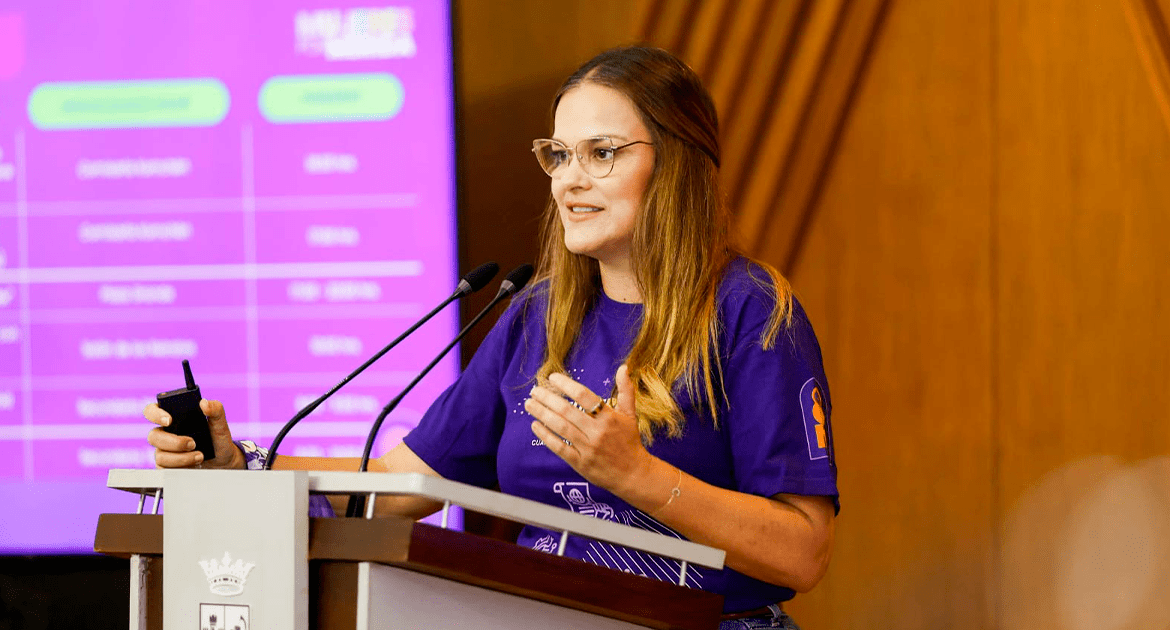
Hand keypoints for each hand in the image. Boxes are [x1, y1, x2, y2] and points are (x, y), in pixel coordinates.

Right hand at [145, 399, 243, 468]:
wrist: (224, 461)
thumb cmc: (218, 439)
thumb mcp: (220, 423)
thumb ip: (216, 410)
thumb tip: (204, 403)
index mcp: (173, 418)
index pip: (152, 410)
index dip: (155, 414)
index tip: (169, 420)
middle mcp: (165, 433)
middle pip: (153, 436)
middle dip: (174, 442)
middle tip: (193, 443)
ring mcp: (164, 450)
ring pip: (160, 455)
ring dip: (180, 457)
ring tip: (200, 456)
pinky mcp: (167, 466)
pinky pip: (165, 469)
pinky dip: (182, 466)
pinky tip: (195, 464)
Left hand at [525, 364, 653, 493]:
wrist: (633, 474)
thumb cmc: (629, 441)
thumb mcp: (630, 414)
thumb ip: (626, 390)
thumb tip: (623, 367)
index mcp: (609, 417)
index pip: (584, 396)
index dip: (566, 385)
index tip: (552, 378)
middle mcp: (597, 432)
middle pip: (567, 411)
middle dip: (548, 398)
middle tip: (534, 390)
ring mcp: (588, 448)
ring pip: (560, 427)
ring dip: (542, 414)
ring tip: (529, 404)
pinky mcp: (580, 463)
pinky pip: (559, 448)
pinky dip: (546, 436)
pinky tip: (535, 425)